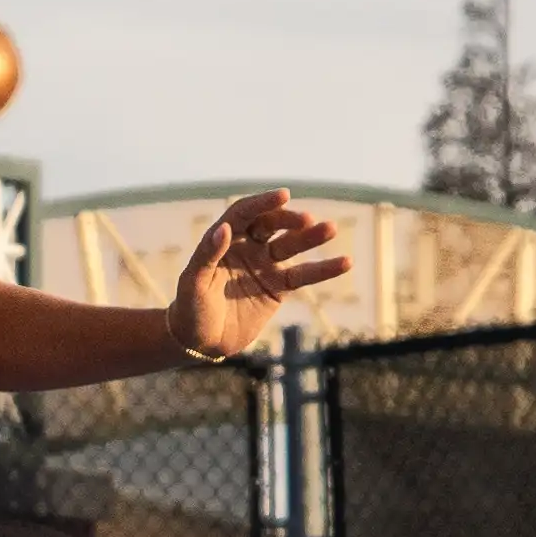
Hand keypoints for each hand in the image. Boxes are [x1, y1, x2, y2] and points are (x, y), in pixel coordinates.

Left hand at [166, 188, 349, 359]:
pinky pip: (303, 275)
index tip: (284, 195)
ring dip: (311, 238)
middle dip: (289, 220)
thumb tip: (225, 229)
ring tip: (330, 230)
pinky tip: (345, 262)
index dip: (263, 203)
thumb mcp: (193, 282)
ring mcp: (264, 266)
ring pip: (291, 246)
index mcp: (223, 240)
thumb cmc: (190, 308)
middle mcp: (246, 247)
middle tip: (307, 220)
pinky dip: (323, 269)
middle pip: (272, 225)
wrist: (200, 341)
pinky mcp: (278, 288)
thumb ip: (207, 255)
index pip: (245, 213)